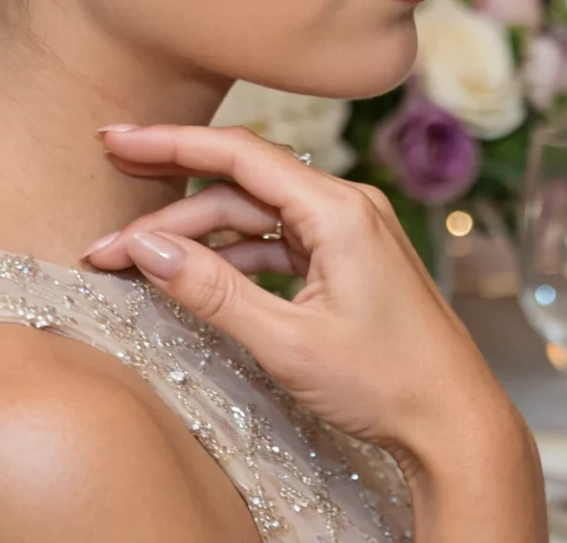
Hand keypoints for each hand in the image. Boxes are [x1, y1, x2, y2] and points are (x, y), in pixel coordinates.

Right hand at [85, 125, 516, 470]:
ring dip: (195, 236)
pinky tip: (190, 274)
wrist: (457, 427)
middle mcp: (343, 205)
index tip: (117, 138)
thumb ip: (212, 290)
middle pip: (238, 185)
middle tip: (109, 207)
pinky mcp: (344, 258)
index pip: (238, 154)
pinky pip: (275, 240)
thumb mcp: (288, 343)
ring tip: (135, 260)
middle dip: (170, 201)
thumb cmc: (387, 386)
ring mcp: (345, 231)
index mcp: (337, 209)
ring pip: (252, 215)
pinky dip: (231, 256)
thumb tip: (145, 247)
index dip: (171, 142)